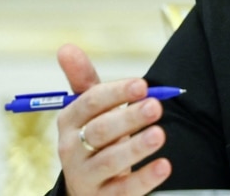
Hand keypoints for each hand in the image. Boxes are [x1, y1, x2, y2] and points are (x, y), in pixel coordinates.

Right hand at [55, 44, 171, 194]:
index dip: (116, 93)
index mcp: (69, 122)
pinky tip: (164, 166)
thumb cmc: (93, 138)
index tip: (142, 85)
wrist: (87, 186)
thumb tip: (66, 47)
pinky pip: (124, 190)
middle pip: (99, 132)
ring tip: (159, 134)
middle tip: (155, 107)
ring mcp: (86, 176)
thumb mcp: (88, 110)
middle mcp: (72, 149)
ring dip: (135, 147)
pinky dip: (145, 178)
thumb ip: (83, 80)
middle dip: (127, 118)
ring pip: (110, 161)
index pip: (89, 103)